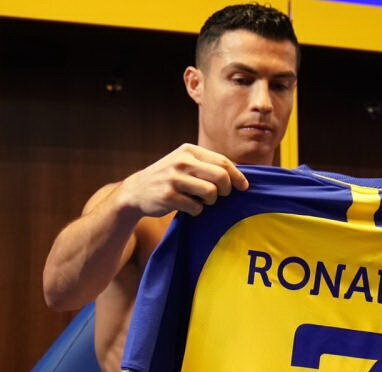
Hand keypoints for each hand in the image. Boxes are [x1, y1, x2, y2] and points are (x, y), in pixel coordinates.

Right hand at [114, 144, 249, 218]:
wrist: (137, 190)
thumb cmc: (169, 177)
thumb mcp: (184, 162)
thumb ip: (207, 165)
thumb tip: (239, 175)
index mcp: (189, 150)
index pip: (222, 161)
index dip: (237, 176)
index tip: (244, 186)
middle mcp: (182, 161)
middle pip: (221, 177)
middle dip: (226, 190)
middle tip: (221, 195)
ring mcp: (174, 179)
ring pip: (211, 193)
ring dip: (210, 201)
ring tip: (201, 200)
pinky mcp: (168, 196)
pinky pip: (196, 207)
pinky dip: (196, 211)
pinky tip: (187, 206)